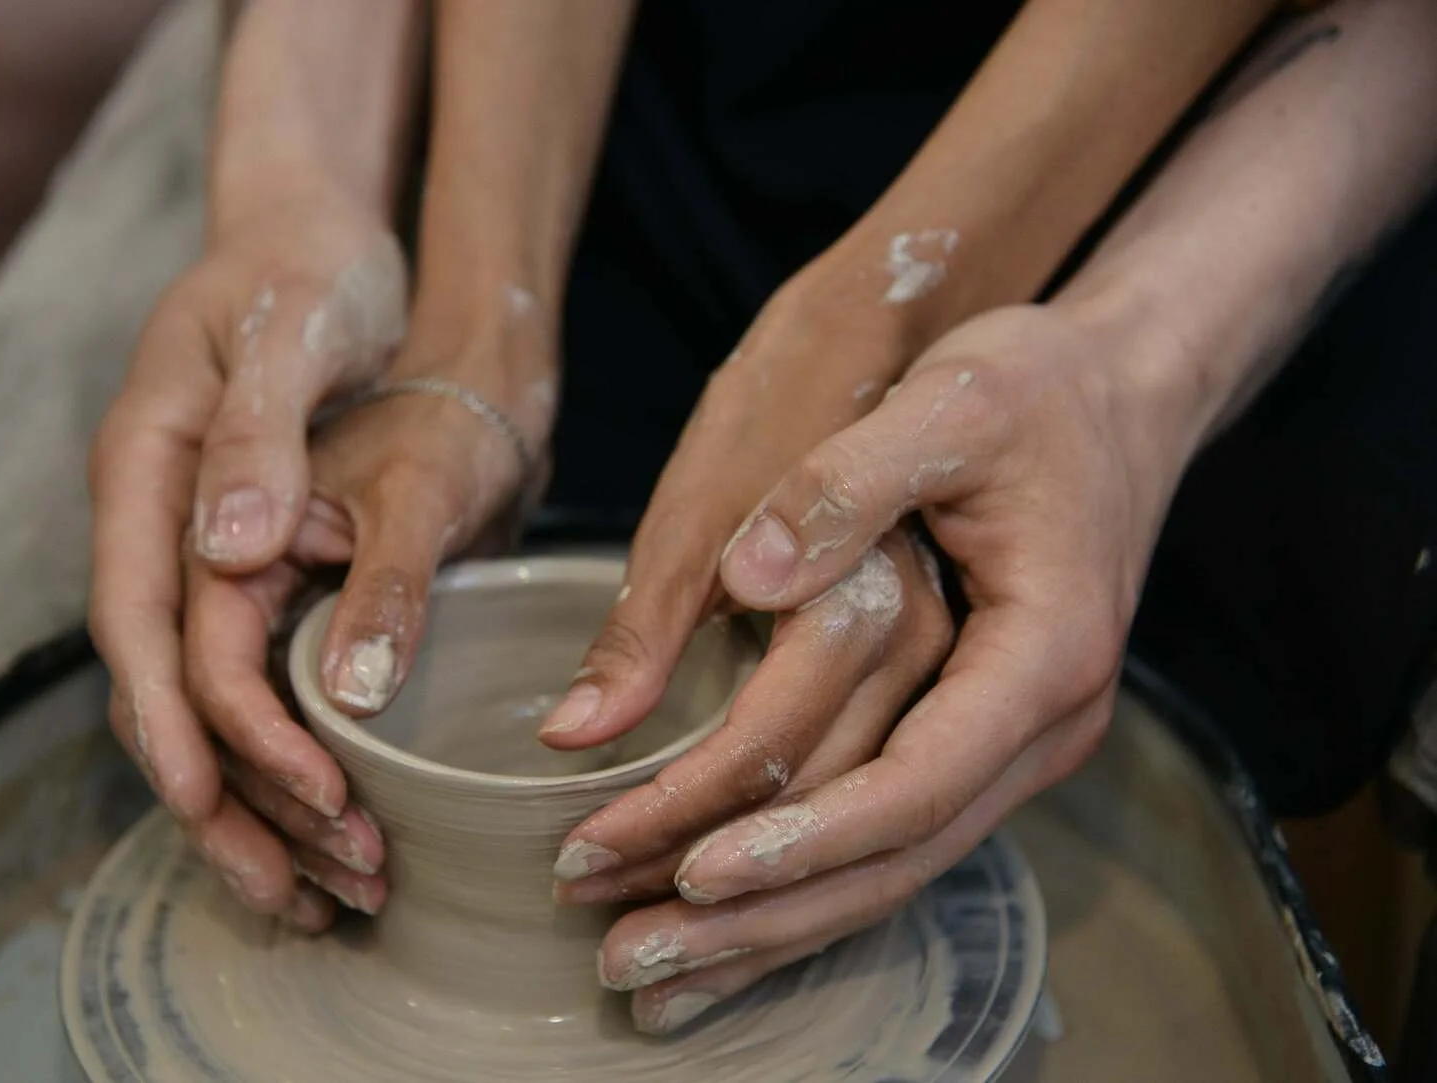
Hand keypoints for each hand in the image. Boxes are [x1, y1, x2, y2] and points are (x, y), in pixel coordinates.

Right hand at [89, 179, 555, 927]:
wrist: (315, 237)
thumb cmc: (304, 271)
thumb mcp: (288, 332)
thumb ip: (256, 437)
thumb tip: (230, 553)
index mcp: (143, 470)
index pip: (138, 618)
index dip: (175, 718)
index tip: (223, 800)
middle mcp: (155, 522)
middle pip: (161, 685)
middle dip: (221, 793)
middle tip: (296, 888)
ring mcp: (195, 547)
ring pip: (201, 698)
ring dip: (256, 796)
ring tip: (324, 887)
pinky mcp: (247, 562)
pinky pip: (245, 675)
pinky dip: (282, 748)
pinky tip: (333, 806)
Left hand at [575, 301, 1194, 1031]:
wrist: (1119, 394)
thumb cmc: (1037, 390)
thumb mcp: (949, 402)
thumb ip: (847, 483)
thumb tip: (749, 574)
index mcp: (1042, 652)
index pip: (913, 782)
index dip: (800, 833)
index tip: (688, 865)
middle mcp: (1041, 723)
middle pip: (893, 858)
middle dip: (759, 914)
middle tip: (627, 956)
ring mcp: (1015, 743)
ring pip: (891, 871)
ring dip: (770, 927)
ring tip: (651, 974)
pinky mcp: (977, 739)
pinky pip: (893, 840)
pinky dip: (808, 889)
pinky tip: (725, 929)